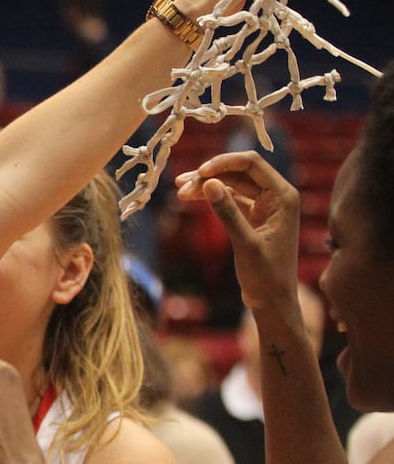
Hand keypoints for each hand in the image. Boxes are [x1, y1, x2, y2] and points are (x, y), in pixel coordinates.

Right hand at [176, 150, 300, 310]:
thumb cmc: (266, 275)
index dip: (223, 163)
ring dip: (206, 186)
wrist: (272, 300)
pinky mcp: (252, 216)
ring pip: (231, 184)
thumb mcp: (245, 244)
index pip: (251, 165)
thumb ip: (228, 212)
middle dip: (209, 176)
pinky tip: (192, 199)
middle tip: (180, 186)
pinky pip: (229, 198)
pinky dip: (211, 197)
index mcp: (283, 196)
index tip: (198, 173)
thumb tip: (208, 183)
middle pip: (238, 172)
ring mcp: (264, 205)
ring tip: (180, 192)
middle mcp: (276, 196)